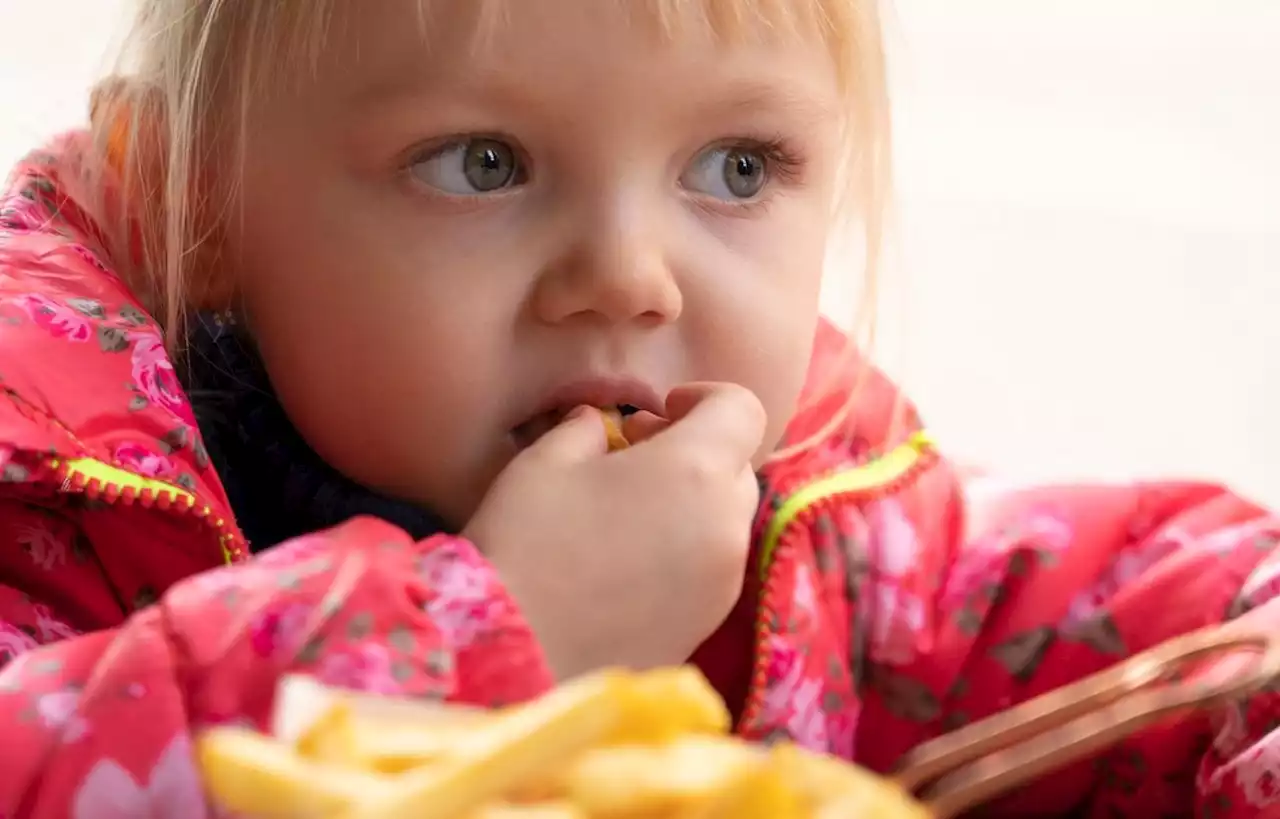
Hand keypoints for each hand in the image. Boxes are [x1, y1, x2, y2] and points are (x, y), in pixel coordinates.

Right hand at [463, 383, 765, 679]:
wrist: (515, 657)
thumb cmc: (526, 543)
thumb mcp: (546, 462)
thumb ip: (585, 429)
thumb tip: (599, 424)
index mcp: (697, 471)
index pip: (742, 410)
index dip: (705, 397)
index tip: (659, 410)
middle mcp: (726, 527)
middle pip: (737, 467)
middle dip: (695, 450)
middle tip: (635, 455)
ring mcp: (723, 584)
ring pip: (726, 521)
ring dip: (692, 502)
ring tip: (627, 510)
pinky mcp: (706, 626)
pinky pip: (712, 569)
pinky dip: (685, 550)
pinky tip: (627, 561)